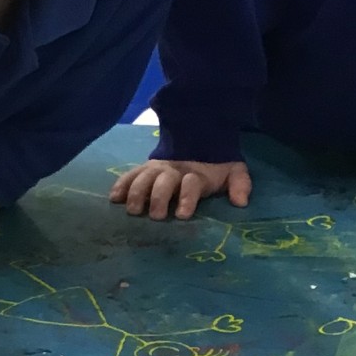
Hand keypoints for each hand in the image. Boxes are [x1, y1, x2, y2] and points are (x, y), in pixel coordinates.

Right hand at [111, 158, 252, 220]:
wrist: (199, 139)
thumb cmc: (215, 165)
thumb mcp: (233, 171)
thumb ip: (239, 184)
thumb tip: (241, 202)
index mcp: (196, 173)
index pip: (191, 184)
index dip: (187, 198)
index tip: (182, 215)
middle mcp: (174, 170)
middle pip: (164, 181)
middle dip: (159, 198)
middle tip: (157, 216)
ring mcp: (157, 168)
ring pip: (144, 178)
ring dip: (137, 193)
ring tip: (133, 211)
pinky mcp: (144, 169)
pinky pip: (130, 174)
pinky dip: (121, 184)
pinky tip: (114, 198)